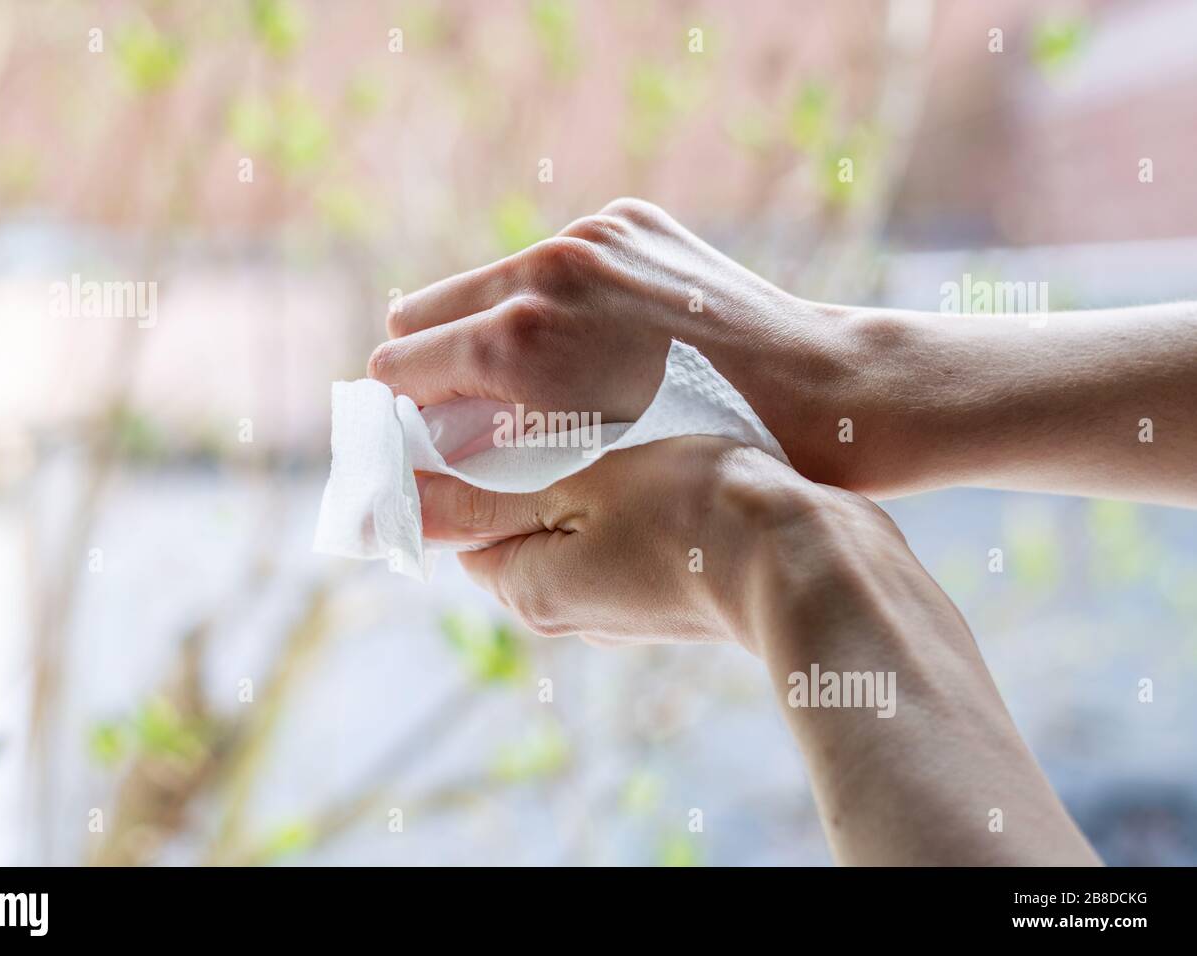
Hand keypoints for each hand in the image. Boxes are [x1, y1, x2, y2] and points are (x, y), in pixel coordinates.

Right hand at [371, 198, 863, 491]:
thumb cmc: (699, 454)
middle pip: (422, 311)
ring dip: (491, 329)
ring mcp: (590, 237)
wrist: (814, 392)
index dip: (405, 408)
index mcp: (518, 341)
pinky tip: (595, 343)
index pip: (400, 364)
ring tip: (536, 381)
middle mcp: (546, 270)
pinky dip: (553, 301)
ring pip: (486, 282)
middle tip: (464, 409)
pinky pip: (550, 261)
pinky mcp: (627, 222)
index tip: (420, 433)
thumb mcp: (572, 466)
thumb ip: (484, 447)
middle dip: (434, 363)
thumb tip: (427, 453)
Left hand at [419, 436, 842, 647]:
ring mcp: (615, 608)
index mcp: (528, 588)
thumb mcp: (575, 485)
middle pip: (511, 525)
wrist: (809, 555)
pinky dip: (618, 496)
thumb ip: (486, 495)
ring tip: (608, 426)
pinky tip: (652, 456)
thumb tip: (405, 499)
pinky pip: (614, 536)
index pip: (459, 524)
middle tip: (550, 407)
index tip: (477, 409)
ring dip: (574, 477)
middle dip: (520, 469)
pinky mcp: (659, 596)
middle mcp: (563, 611)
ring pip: (568, 524)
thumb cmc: (692, 504)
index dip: (458, 465)